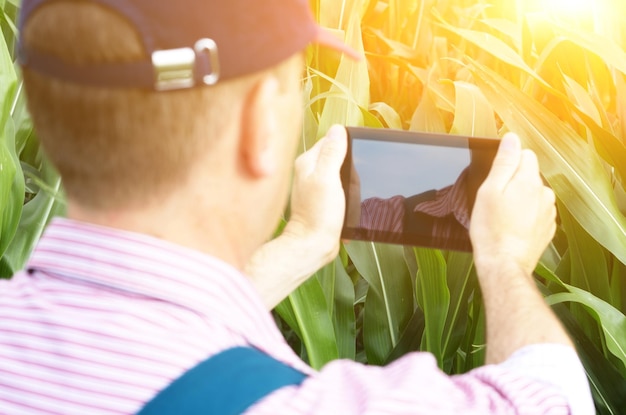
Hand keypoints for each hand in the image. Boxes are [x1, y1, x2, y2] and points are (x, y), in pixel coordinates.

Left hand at [283, 124, 347, 261]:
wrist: (313, 245)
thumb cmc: (318, 214)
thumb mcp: (327, 178)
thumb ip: (331, 153)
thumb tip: (338, 129)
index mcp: (307, 162)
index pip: (331, 141)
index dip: (347, 148)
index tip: (353, 164)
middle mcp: (309, 172)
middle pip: (339, 158)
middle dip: (351, 171)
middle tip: (349, 187)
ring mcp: (315, 187)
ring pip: (343, 175)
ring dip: (351, 185)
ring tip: (347, 200)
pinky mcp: (323, 201)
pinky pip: (342, 191)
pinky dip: (348, 197)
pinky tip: (347, 207)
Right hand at [470, 133, 556, 276]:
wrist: (504, 264)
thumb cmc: (491, 229)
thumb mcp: (489, 191)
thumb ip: (503, 163)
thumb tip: (512, 139)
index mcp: (529, 181)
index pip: (525, 154)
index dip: (507, 163)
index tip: (496, 179)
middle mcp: (544, 193)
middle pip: (529, 174)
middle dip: (513, 182)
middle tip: (495, 201)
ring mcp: (548, 212)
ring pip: (533, 194)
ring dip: (520, 199)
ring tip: (502, 217)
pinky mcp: (547, 228)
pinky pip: (536, 212)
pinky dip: (525, 216)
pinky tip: (511, 227)